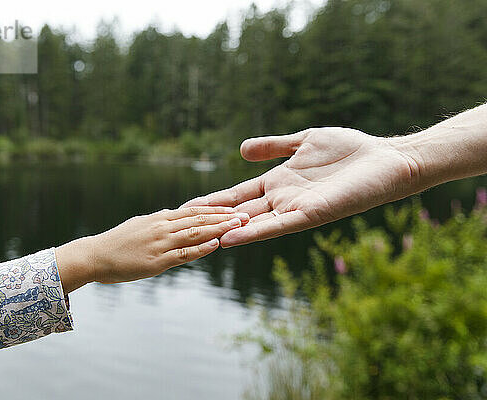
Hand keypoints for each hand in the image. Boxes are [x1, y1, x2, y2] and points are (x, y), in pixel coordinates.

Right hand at [56, 207, 248, 287]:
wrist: (95, 256)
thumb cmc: (117, 243)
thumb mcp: (140, 226)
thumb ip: (160, 223)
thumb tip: (175, 219)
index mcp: (159, 218)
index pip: (193, 211)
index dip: (216, 210)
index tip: (234, 208)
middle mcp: (162, 227)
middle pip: (199, 219)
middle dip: (224, 217)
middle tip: (246, 214)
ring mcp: (160, 243)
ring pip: (195, 233)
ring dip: (219, 229)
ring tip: (238, 225)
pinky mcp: (156, 261)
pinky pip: (183, 254)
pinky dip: (201, 249)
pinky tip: (216, 244)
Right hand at [183, 128, 420, 246]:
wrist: (384, 160)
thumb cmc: (349, 149)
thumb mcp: (303, 141)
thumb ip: (273, 146)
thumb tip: (241, 151)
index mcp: (277, 182)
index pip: (237, 194)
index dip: (212, 200)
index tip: (185, 206)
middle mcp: (281, 199)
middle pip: (238, 210)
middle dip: (210, 218)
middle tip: (178, 226)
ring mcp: (294, 209)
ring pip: (253, 223)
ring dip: (226, 230)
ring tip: (197, 237)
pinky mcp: (311, 214)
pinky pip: (278, 226)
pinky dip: (254, 233)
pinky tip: (231, 238)